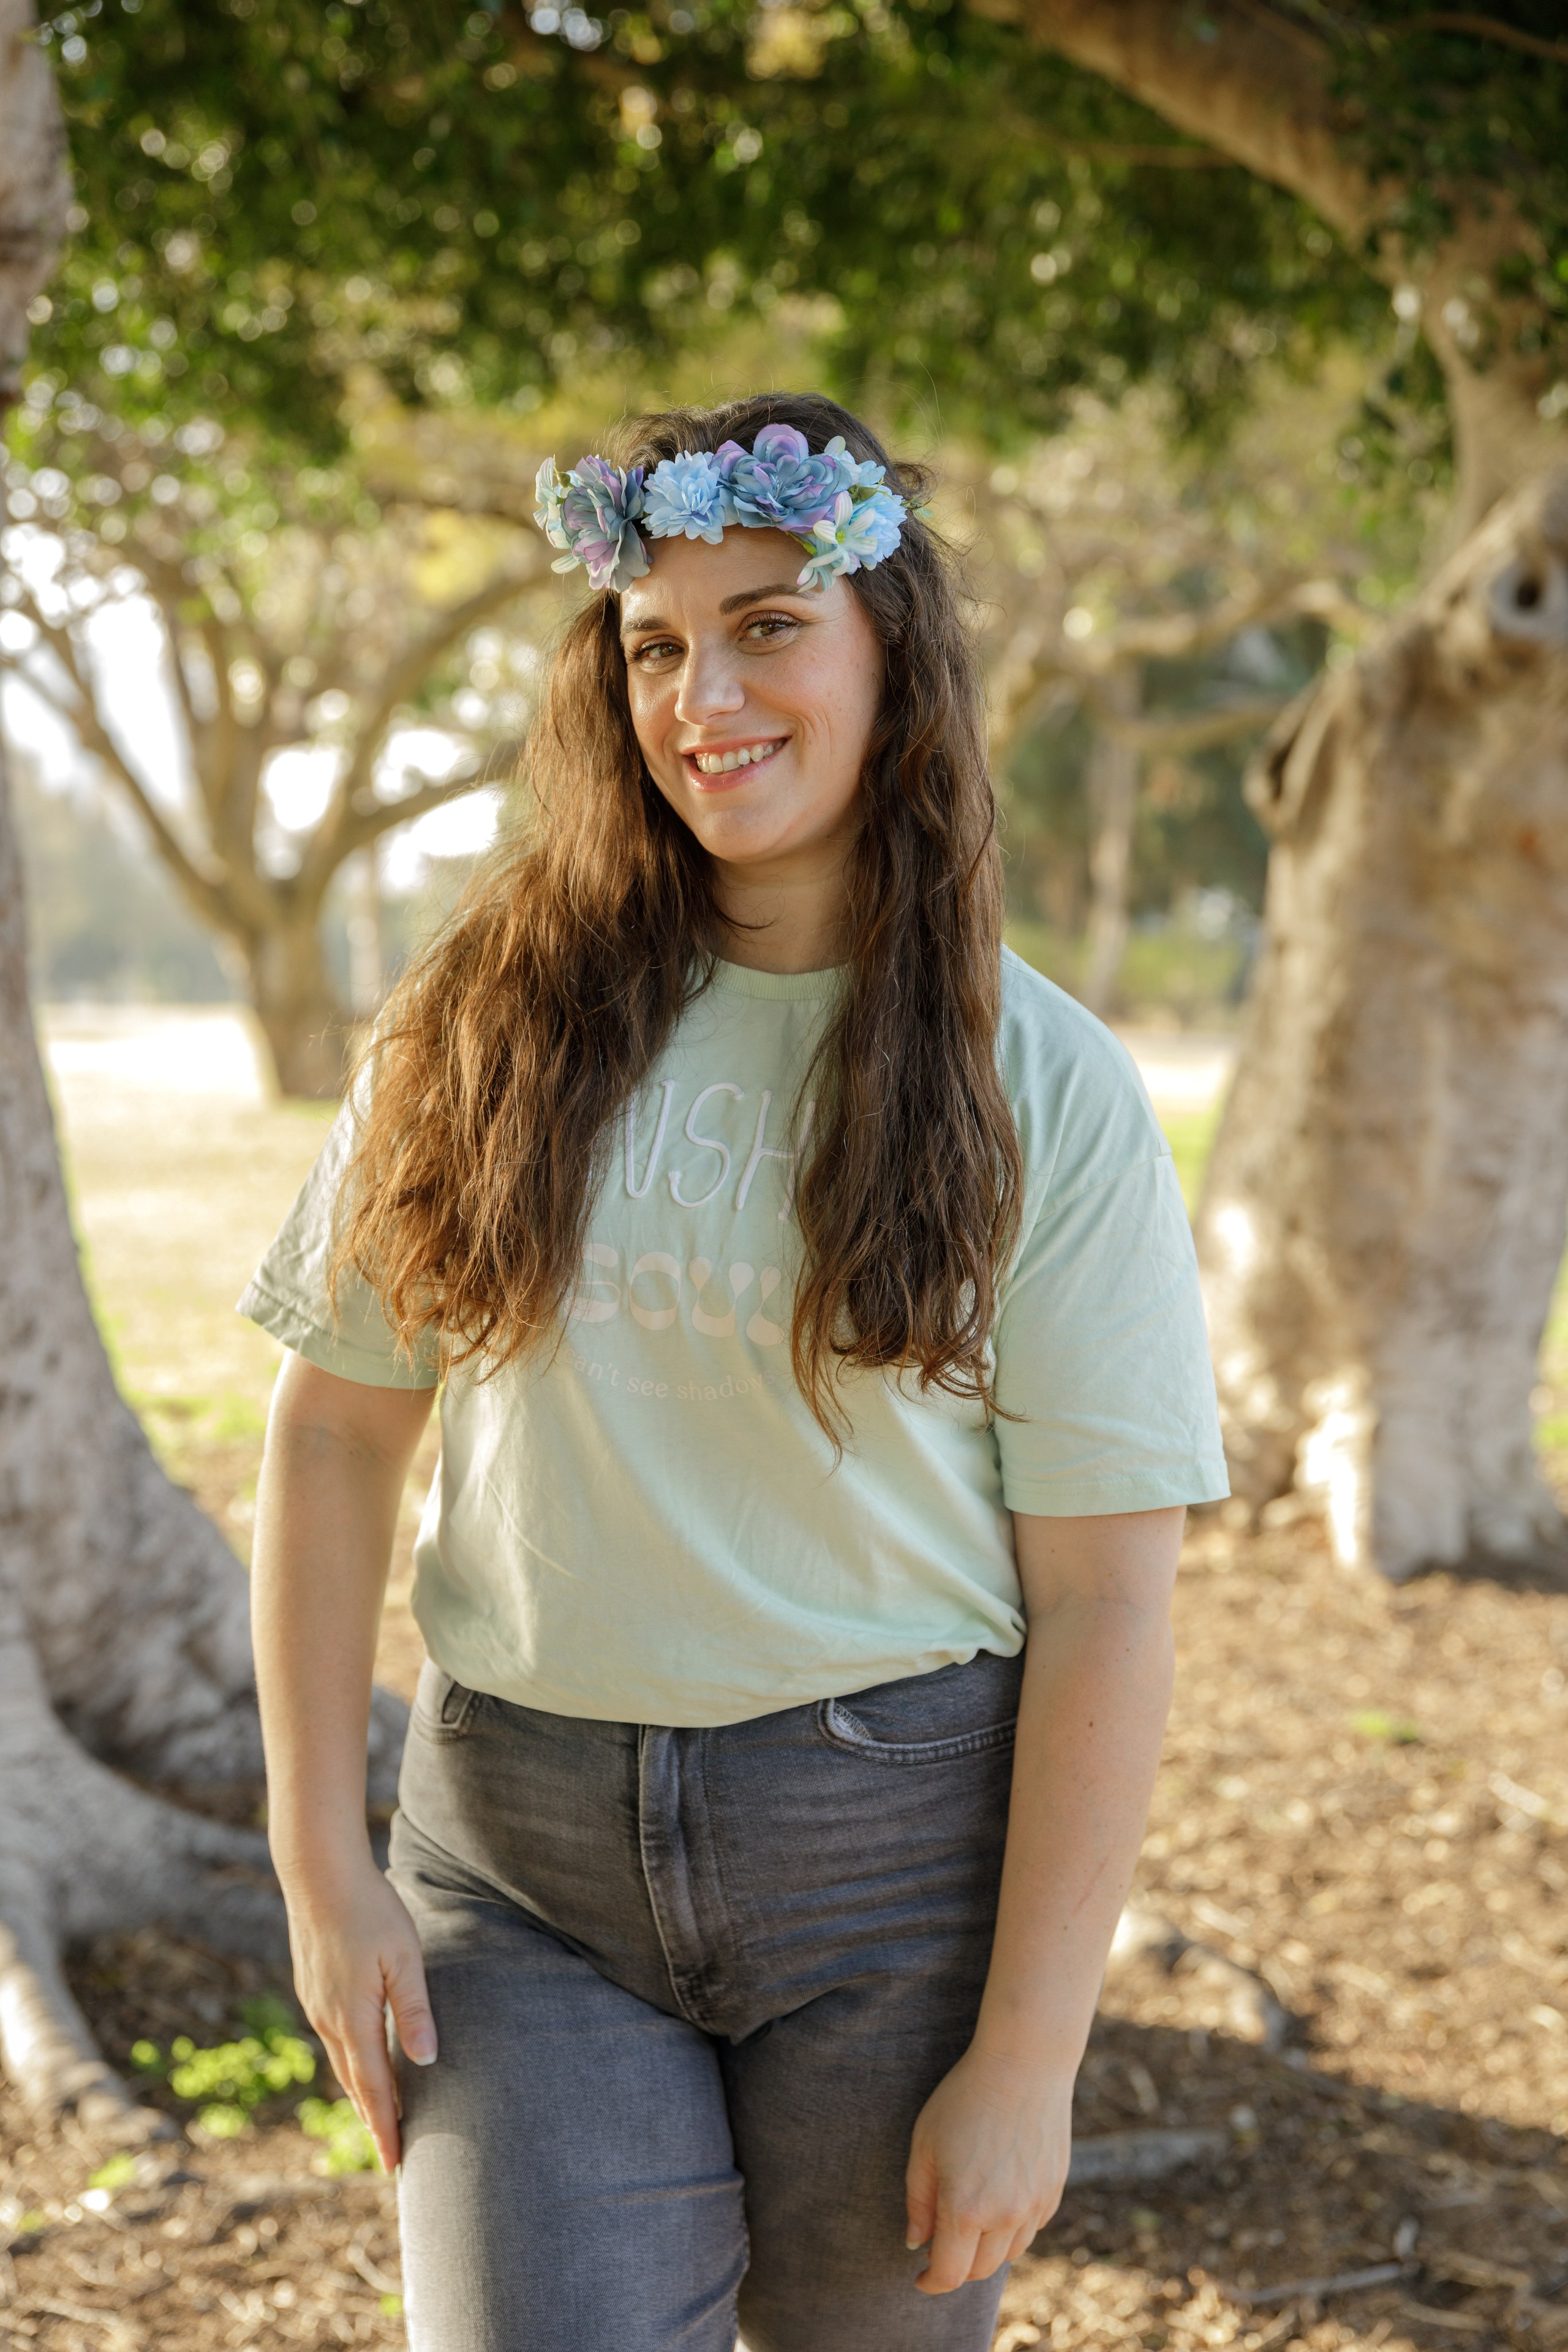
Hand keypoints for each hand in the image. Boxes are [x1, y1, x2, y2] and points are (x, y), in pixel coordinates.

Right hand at [281, 1857, 434, 2173]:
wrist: (318, 1873)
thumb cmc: (370, 1908)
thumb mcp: (404, 1956)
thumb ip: (413, 2009)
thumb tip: (426, 2060)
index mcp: (353, 2018)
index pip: (374, 2089)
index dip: (386, 2128)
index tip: (396, 2164)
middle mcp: (329, 2019)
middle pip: (354, 2083)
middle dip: (375, 2120)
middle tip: (393, 2154)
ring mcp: (316, 2003)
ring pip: (342, 2060)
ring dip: (361, 2092)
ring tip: (380, 2117)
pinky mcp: (312, 1986)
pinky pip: (334, 2037)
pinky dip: (350, 2061)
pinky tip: (360, 2061)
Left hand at [904, 2045, 1072, 2294]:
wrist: (1024, 2062)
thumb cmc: (965, 2097)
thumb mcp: (925, 2142)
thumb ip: (919, 2199)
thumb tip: (916, 2241)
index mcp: (966, 2208)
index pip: (948, 2273)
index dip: (931, 2282)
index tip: (920, 2277)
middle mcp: (1005, 2216)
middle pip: (979, 2270)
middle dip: (956, 2267)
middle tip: (940, 2246)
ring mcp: (1035, 2205)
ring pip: (1009, 2253)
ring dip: (986, 2250)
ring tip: (969, 2221)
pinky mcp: (1054, 2190)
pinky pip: (1031, 2227)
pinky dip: (1012, 2228)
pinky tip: (999, 2199)